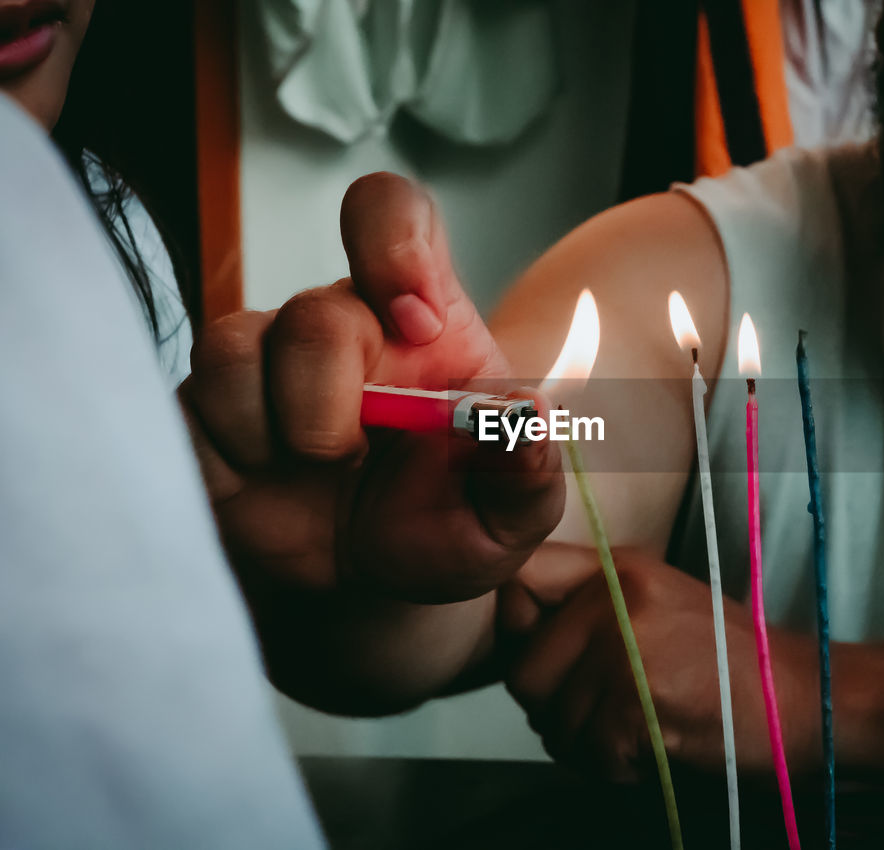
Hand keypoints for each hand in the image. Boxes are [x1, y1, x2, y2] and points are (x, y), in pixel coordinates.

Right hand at [181, 173, 564, 603]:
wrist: (375, 583)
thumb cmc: (446, 523)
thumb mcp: (511, 514)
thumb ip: (529, 470)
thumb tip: (527, 418)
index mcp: (421, 318)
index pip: (393, 214)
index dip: (395, 242)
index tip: (418, 319)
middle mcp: (338, 326)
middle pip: (313, 312)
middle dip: (332, 399)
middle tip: (352, 457)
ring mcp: (265, 363)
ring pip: (231, 348)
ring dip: (274, 431)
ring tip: (315, 472)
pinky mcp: (206, 412)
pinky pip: (185, 410)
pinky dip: (224, 459)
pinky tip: (264, 483)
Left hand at [502, 544, 820, 780]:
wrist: (803, 698)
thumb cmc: (730, 664)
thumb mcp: (656, 605)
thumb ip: (587, 608)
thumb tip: (513, 632)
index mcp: (617, 566)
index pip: (519, 580)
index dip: (516, 628)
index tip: (549, 658)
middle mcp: (615, 596)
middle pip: (523, 670)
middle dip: (553, 709)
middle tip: (601, 718)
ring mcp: (626, 646)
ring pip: (553, 722)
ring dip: (586, 747)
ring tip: (637, 734)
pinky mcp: (639, 700)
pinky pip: (589, 754)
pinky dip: (616, 770)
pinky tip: (654, 751)